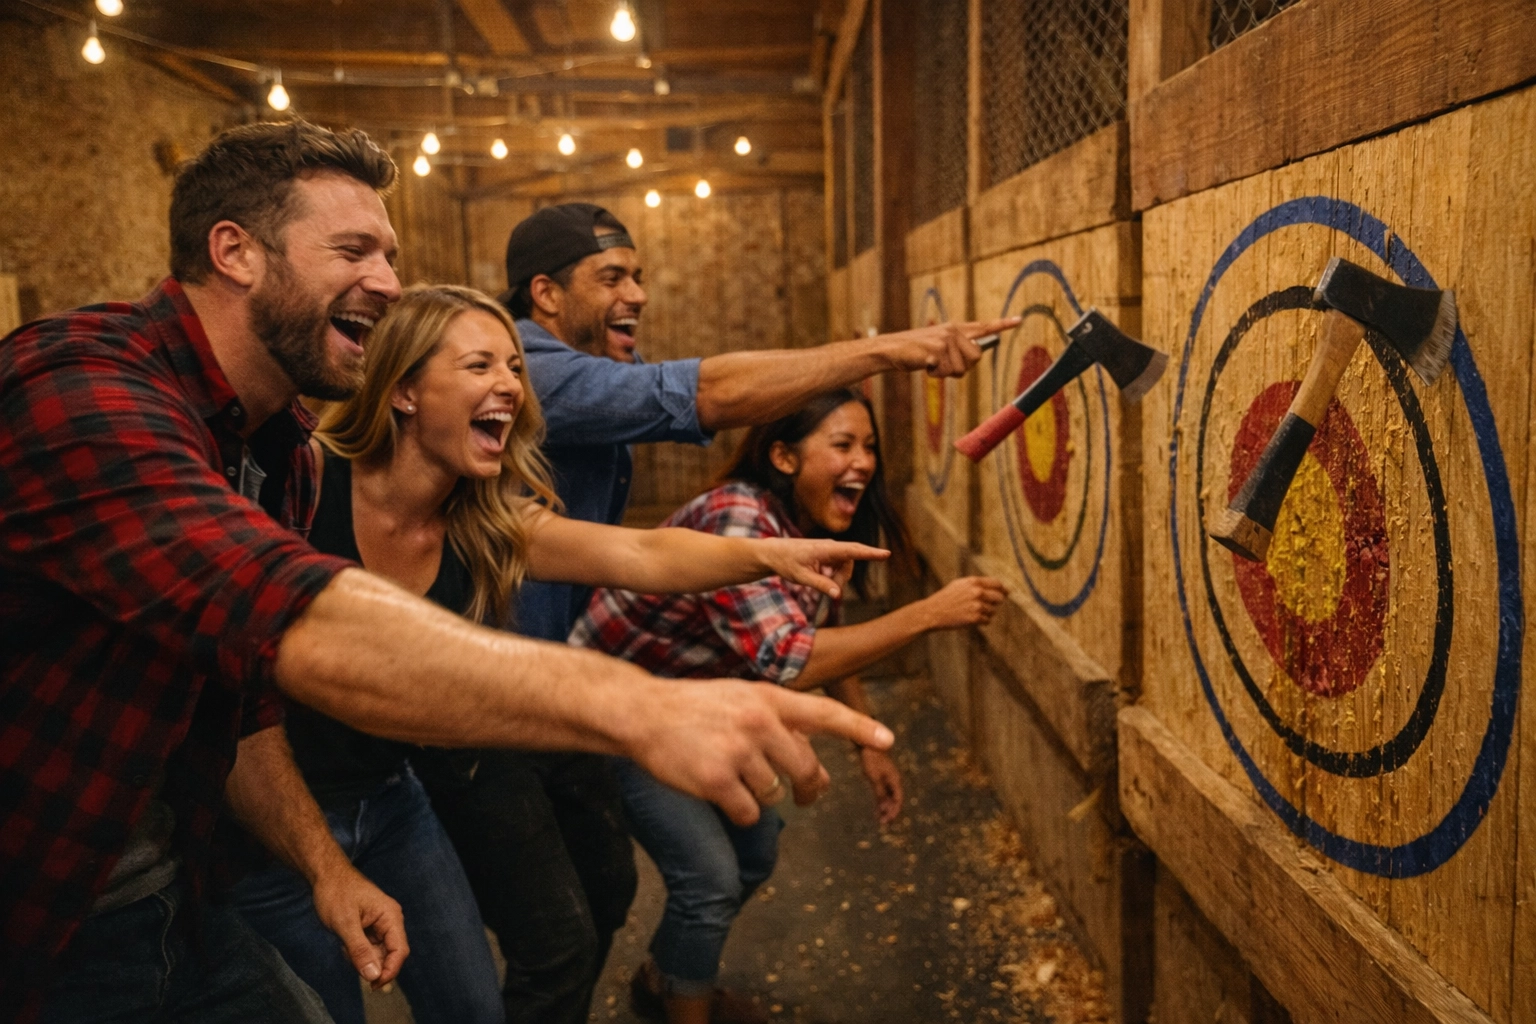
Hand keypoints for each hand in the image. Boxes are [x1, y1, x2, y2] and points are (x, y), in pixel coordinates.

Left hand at [309, 861, 408, 989]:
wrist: (324, 874)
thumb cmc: (336, 893)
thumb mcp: (345, 924)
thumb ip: (360, 950)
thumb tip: (373, 977)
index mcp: (391, 916)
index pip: (400, 950)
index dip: (390, 971)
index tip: (373, 985)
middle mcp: (389, 920)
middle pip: (390, 954)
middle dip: (371, 963)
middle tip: (350, 961)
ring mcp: (379, 924)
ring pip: (377, 953)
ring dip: (361, 957)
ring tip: (344, 946)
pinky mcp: (369, 926)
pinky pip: (368, 947)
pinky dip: (356, 951)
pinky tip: (343, 942)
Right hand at [625, 680, 894, 826]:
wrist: (642, 712)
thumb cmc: (697, 708)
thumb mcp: (742, 700)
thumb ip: (779, 726)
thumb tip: (814, 769)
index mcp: (768, 698)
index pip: (824, 713)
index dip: (859, 728)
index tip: (889, 739)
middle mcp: (758, 722)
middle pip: (805, 769)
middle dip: (808, 787)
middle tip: (806, 796)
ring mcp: (737, 751)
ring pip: (775, 793)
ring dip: (759, 793)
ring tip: (730, 772)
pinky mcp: (716, 780)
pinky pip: (749, 812)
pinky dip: (740, 810)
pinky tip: (718, 792)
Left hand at [758, 538, 888, 598]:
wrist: (774, 553)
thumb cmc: (786, 562)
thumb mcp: (801, 577)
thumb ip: (821, 585)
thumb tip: (838, 594)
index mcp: (824, 549)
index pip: (852, 551)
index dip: (870, 553)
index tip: (886, 554)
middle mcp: (830, 546)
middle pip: (850, 563)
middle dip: (844, 577)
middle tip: (830, 589)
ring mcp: (830, 549)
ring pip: (845, 567)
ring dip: (837, 578)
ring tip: (819, 581)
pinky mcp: (829, 554)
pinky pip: (839, 566)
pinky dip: (833, 575)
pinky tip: (819, 575)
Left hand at [860, 747, 903, 824]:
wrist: (867, 742)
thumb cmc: (871, 758)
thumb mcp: (874, 778)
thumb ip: (879, 792)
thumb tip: (883, 806)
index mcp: (895, 780)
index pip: (898, 800)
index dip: (894, 812)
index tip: (887, 822)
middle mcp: (893, 779)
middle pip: (895, 799)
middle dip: (890, 811)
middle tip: (882, 822)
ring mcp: (887, 776)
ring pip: (889, 795)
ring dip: (885, 806)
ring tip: (879, 817)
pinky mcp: (880, 774)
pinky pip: (883, 790)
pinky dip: (881, 799)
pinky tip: (876, 805)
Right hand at [881, 317, 1021, 377]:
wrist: (892, 349)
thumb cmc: (916, 352)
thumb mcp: (939, 347)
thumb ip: (959, 349)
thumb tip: (976, 357)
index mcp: (956, 328)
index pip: (983, 326)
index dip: (1002, 324)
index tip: (1019, 320)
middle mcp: (953, 330)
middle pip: (976, 357)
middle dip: (963, 367)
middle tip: (945, 365)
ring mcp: (944, 339)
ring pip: (961, 369)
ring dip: (945, 373)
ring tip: (931, 364)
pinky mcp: (936, 349)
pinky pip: (945, 371)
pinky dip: (934, 374)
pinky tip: (924, 365)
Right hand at [921, 576, 1007, 629]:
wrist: (933, 612)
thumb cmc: (947, 598)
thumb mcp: (961, 584)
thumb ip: (978, 584)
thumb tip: (1000, 587)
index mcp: (974, 582)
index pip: (997, 584)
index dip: (1003, 589)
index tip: (1005, 593)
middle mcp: (977, 592)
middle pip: (999, 598)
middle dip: (995, 602)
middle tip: (986, 605)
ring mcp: (977, 605)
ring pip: (993, 611)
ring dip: (986, 613)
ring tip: (972, 612)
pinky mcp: (975, 618)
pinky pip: (987, 620)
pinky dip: (981, 621)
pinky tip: (970, 618)